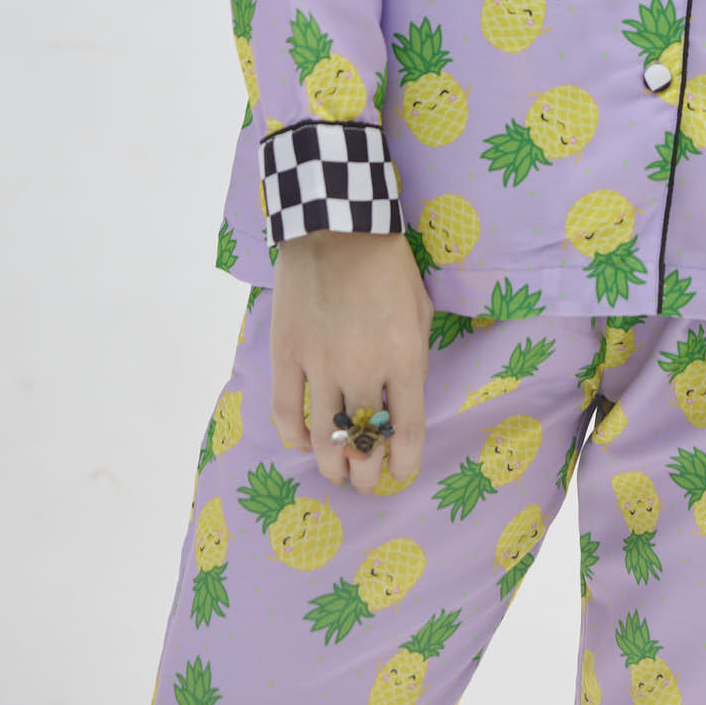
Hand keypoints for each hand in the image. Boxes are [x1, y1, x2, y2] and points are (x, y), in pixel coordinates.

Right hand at [268, 228, 433, 491]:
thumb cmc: (387, 265)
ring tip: (336, 471)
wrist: (337, 226)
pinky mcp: (286, 354)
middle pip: (363, 442)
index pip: (407, 431)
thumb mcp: (419, 309)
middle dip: (365, 472)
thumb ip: (413, 359)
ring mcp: (320, 363)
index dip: (404, 463)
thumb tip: (401, 402)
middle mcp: (363, 368)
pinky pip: (287, 412)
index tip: (400, 472)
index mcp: (404, 357)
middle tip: (364, 479)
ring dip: (331, 464)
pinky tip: (303, 442)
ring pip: (323, 438)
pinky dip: (294, 437)